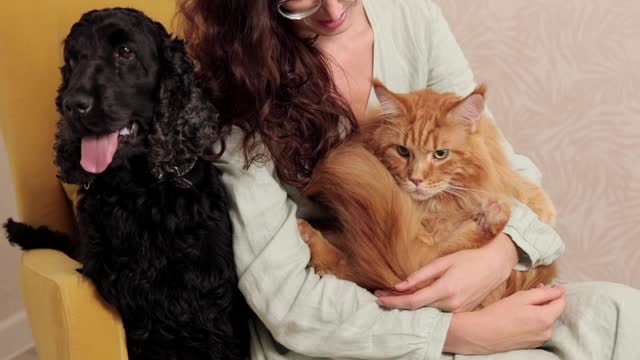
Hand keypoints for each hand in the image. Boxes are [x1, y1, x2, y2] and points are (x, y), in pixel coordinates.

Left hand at [375, 233, 517, 311]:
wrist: (495, 265)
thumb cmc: (468, 259)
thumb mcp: (443, 262)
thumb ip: (420, 275)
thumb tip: (399, 285)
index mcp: (445, 290)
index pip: (412, 302)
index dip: (393, 301)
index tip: (378, 297)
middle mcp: (451, 304)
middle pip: (417, 308)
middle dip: (397, 302)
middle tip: (380, 293)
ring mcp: (457, 311)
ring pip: (427, 311)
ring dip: (409, 304)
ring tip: (393, 294)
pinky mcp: (461, 312)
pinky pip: (438, 311)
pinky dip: (424, 305)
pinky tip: (414, 297)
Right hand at [443, 285, 565, 353]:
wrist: (483, 333)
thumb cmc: (500, 313)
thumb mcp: (522, 297)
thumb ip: (544, 293)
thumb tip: (561, 290)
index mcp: (546, 318)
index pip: (561, 302)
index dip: (554, 292)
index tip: (542, 286)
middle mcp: (547, 332)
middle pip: (553, 312)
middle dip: (544, 301)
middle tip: (527, 294)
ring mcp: (540, 340)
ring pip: (545, 321)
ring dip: (538, 311)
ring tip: (521, 307)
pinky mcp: (532, 345)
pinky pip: (538, 329)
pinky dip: (533, 322)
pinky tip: (518, 318)